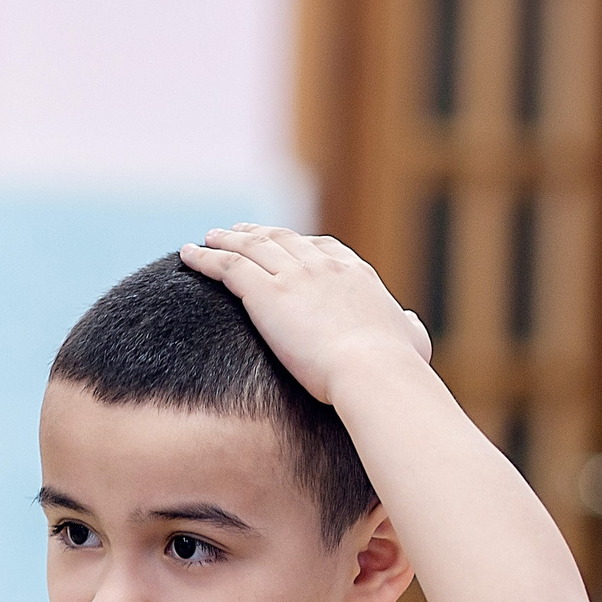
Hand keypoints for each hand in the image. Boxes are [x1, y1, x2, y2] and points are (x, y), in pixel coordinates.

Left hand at [178, 225, 430, 402]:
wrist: (373, 371)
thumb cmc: (396, 367)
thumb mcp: (412, 340)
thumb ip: (409, 326)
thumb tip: (410, 321)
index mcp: (356, 274)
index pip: (322, 247)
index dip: (299, 242)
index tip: (285, 242)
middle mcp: (322, 266)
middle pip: (282, 238)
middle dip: (259, 232)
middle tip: (240, 230)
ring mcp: (293, 276)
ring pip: (250, 246)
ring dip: (227, 238)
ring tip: (209, 237)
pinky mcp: (265, 293)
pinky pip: (226, 267)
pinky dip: (204, 258)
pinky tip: (188, 255)